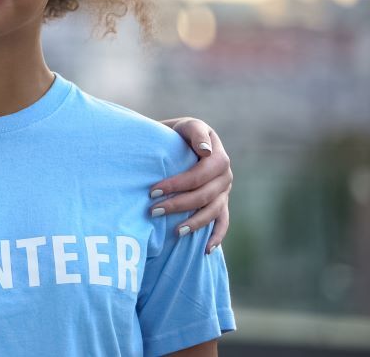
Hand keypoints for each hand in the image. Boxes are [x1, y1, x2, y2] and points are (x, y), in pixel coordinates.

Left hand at [153, 117, 231, 253]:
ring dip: (194, 222)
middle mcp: (224, 172)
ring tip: (174, 231)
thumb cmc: (174, 134)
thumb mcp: (181, 126)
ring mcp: (224, 188)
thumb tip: (205, 151)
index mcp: (215, 151)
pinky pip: (223, 221)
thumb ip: (193, 132)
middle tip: (152, 210)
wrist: (174, 141)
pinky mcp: (222, 202)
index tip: (152, 191)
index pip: (201, 171)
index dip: (178, 183)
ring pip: (213, 210)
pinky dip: (217, 236)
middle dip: (178, 203)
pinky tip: (206, 249)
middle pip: (205, 193)